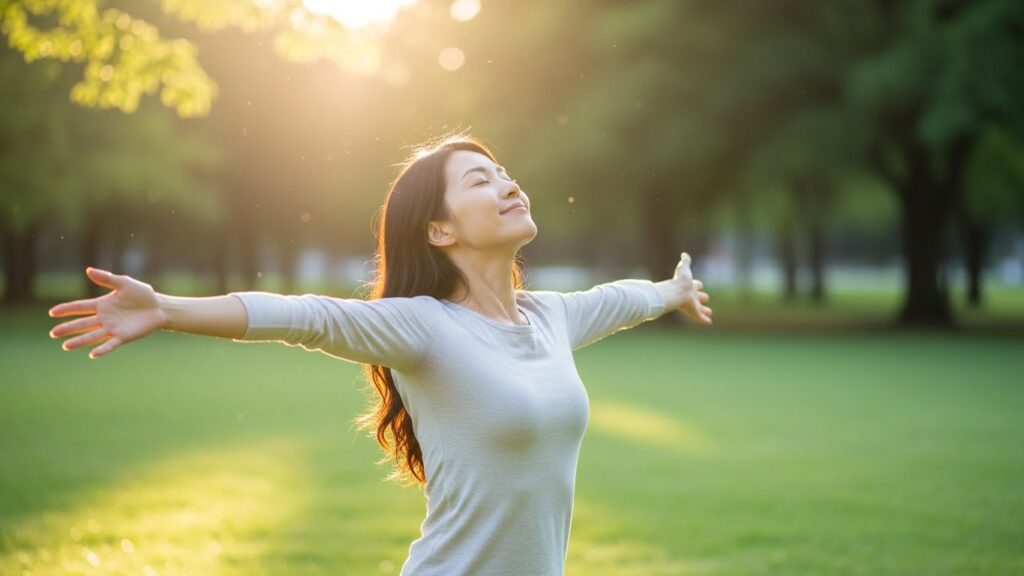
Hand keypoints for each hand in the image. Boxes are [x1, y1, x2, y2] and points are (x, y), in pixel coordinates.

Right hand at [48, 267, 167, 358]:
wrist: (160, 307)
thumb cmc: (142, 294)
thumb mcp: (124, 283)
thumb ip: (107, 278)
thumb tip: (88, 270)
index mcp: (102, 305)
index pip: (80, 307)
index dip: (66, 309)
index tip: (53, 312)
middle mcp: (104, 318)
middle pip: (82, 324)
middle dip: (67, 328)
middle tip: (53, 333)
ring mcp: (113, 328)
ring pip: (92, 336)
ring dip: (79, 341)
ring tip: (65, 346)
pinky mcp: (123, 336)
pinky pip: (110, 344)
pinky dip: (102, 349)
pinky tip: (92, 354)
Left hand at [672, 252, 712, 325]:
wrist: (676, 292)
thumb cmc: (679, 281)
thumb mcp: (684, 268)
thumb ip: (685, 262)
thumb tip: (684, 254)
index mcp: (689, 286)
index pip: (695, 285)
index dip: (697, 284)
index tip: (700, 284)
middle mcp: (691, 296)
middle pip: (697, 297)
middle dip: (702, 297)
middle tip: (706, 298)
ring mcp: (692, 305)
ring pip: (700, 308)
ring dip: (704, 310)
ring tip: (710, 312)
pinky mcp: (694, 313)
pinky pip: (700, 318)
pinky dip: (705, 320)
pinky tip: (709, 322)